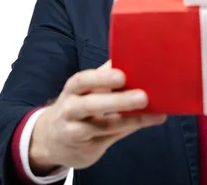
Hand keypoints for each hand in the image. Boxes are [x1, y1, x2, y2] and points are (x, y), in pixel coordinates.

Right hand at [29, 61, 166, 172]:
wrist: (50, 140)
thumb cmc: (76, 106)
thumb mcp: (84, 90)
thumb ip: (104, 78)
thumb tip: (133, 58)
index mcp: (73, 89)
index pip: (82, 81)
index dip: (101, 78)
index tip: (122, 76)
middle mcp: (70, 110)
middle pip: (91, 105)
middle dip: (118, 101)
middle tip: (143, 97)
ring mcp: (76, 131)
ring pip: (104, 125)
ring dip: (131, 118)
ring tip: (155, 112)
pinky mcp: (87, 148)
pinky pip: (111, 137)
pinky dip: (131, 128)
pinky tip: (149, 121)